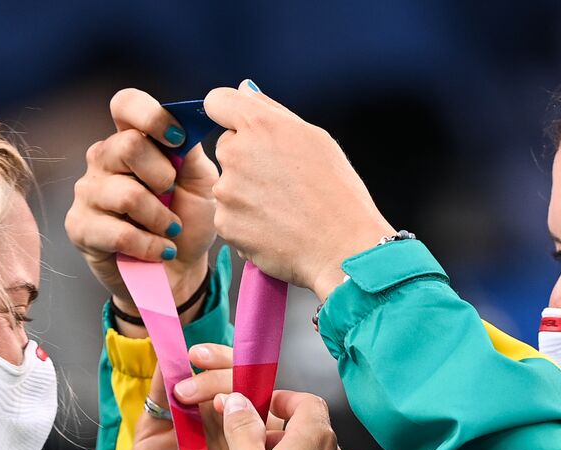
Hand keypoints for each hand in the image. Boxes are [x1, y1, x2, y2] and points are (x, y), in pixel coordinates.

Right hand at [65, 88, 218, 329]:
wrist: (181, 272)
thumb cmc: (188, 223)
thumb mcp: (201, 183)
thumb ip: (190, 151)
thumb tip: (185, 121)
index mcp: (132, 140)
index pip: (126, 104)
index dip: (152, 116)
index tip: (179, 141)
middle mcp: (103, 159)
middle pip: (128, 146)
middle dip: (163, 177)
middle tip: (172, 196)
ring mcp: (87, 192)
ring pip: (127, 194)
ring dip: (160, 219)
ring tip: (170, 230)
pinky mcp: (80, 227)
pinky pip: (119, 232)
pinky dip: (150, 245)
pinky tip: (160, 251)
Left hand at [203, 83, 393, 301]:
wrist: (343, 248)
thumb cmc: (337, 193)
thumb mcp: (316, 139)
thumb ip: (273, 111)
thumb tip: (245, 89)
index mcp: (260, 125)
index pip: (217, 101)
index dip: (231, 114)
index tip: (245, 130)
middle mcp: (236, 153)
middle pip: (226, 147)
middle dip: (247, 159)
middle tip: (284, 182)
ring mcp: (227, 191)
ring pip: (228, 184)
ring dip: (247, 193)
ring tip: (284, 210)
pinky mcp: (225, 224)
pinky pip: (230, 217)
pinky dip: (248, 222)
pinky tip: (276, 228)